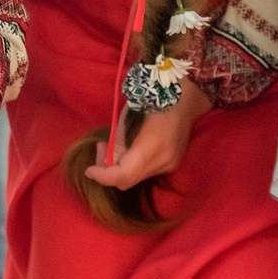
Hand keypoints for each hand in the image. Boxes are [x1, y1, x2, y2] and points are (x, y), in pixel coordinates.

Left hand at [85, 82, 210, 189]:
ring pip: (136, 178)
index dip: (102, 176)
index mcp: (152, 146)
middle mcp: (163, 161)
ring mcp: (170, 164)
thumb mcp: (130, 113)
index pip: (123, 175)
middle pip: (128, 181)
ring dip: (121, 168)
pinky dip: (133, 165)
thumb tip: (105, 152)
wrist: (188, 97)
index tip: (89, 169)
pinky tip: (131, 149)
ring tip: (114, 146)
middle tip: (100, 148)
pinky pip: (146, 172)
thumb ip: (117, 136)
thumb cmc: (155, 97)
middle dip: (108, 172)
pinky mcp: (173, 164)